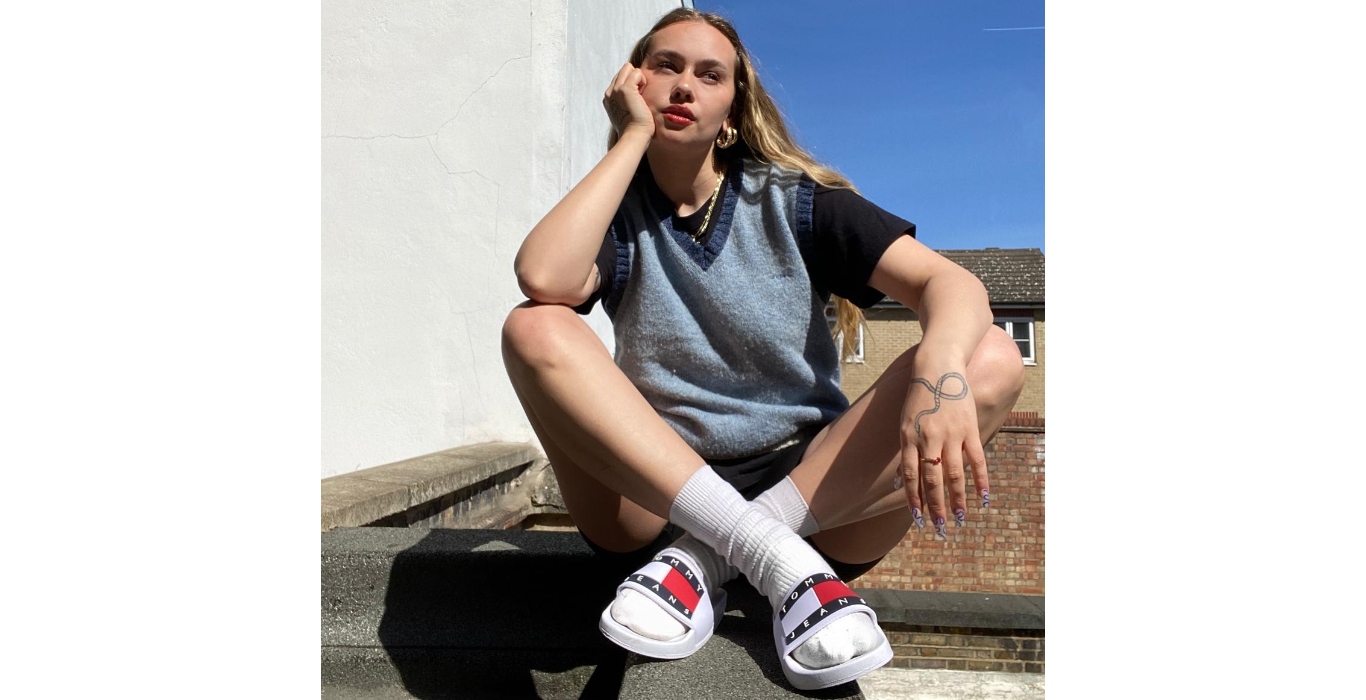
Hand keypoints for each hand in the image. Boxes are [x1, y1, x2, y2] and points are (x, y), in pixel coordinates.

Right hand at [602, 63, 653, 139]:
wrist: (635, 136)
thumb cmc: (635, 128)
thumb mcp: (628, 111)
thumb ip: (628, 99)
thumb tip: (638, 91)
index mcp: (609, 97)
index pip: (621, 77)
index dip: (632, 83)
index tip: (636, 100)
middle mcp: (610, 92)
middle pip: (625, 69)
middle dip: (635, 78)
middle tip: (639, 97)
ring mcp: (616, 90)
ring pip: (629, 68)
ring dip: (639, 79)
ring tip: (640, 97)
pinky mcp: (625, 89)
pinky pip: (636, 72)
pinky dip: (643, 81)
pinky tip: (642, 96)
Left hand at [897, 364, 987, 538]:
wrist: (938, 369)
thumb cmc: (917, 398)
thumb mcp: (903, 423)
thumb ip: (904, 452)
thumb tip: (900, 482)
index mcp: (909, 438)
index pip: (911, 476)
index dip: (915, 499)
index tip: (918, 519)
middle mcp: (929, 438)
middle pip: (933, 479)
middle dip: (936, 506)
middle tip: (941, 527)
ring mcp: (951, 434)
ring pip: (955, 474)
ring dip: (958, 499)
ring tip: (961, 518)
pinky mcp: (970, 428)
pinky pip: (977, 459)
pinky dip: (981, 479)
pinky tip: (984, 497)